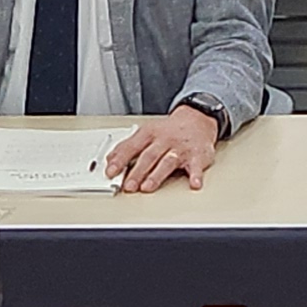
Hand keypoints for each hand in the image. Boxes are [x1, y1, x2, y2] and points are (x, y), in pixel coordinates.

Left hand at [105, 106, 223, 194]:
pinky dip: (196, 175)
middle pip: (149, 156)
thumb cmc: (169, 131)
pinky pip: (197, 166)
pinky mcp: (197, 156)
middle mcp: (164, 140)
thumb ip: (127, 146)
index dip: (120, 160)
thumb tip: (109, 160)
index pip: (132, 147)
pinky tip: (194, 184)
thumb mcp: (146, 132)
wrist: (196, 119)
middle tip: (128, 186)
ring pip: (167, 162)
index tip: (110, 171)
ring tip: (147, 187)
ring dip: (157, 175)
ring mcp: (181, 148)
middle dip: (137, 172)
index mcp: (150, 134)